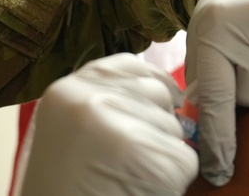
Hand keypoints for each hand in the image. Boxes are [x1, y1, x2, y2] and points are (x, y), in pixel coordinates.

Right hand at [14, 53, 198, 195]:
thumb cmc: (66, 188)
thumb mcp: (72, 130)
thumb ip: (108, 103)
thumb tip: (167, 93)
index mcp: (68, 89)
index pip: (131, 64)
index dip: (151, 85)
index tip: (158, 105)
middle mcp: (87, 98)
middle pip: (158, 92)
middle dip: (158, 124)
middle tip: (129, 160)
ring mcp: (114, 125)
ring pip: (173, 127)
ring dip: (162, 155)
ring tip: (126, 178)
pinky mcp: (140, 156)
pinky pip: (183, 159)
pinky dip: (172, 180)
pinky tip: (138, 190)